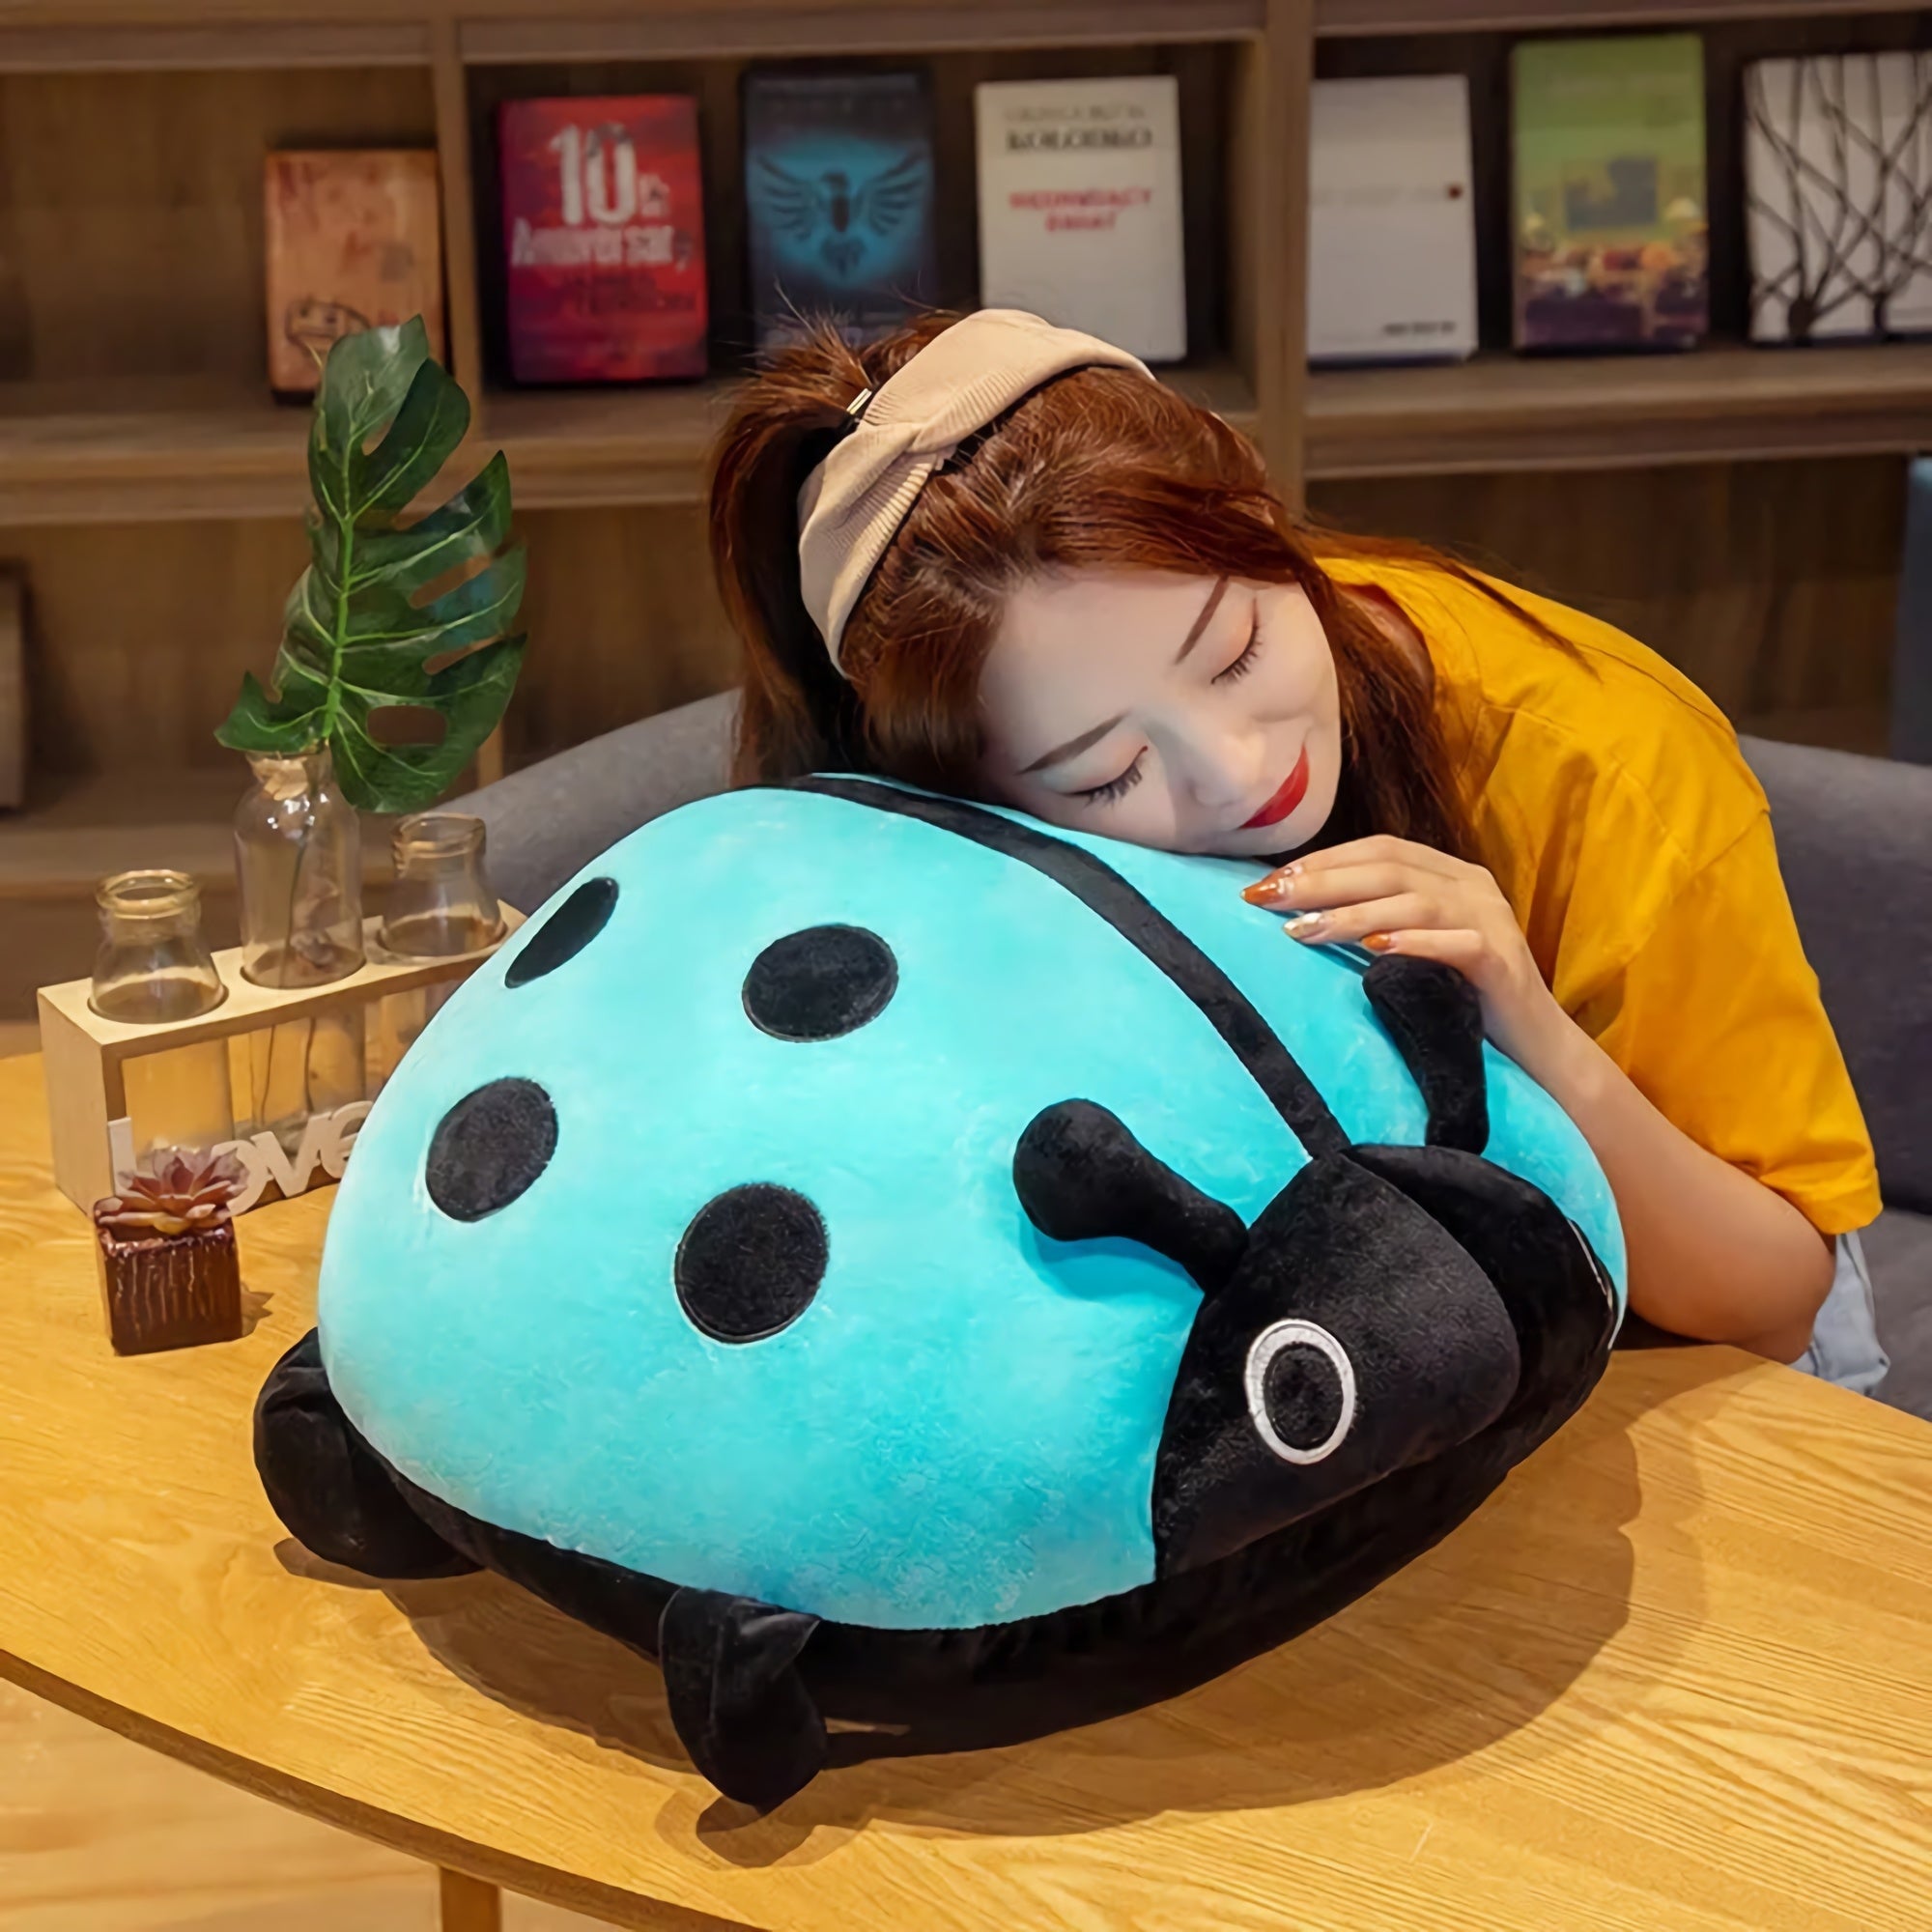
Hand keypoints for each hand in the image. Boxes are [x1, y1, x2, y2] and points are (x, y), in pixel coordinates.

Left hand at [1242, 836, 1564, 1069]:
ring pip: (1416, 901)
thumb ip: (1377, 920)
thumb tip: (1298, 912)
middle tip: (1268, 899)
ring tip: (1302, 930)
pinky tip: (1375, 950)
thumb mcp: (1416, 948)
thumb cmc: (1461, 998)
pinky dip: (1414, 943)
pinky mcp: (1503, 962)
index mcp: (1451, 874)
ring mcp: (1491, 921)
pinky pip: (1456, 944)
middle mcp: (1473, 887)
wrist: (1535, 1048)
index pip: (1380, 849)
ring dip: (1353, 913)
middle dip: (1323, 881)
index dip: (1323, 860)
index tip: (1270, 880)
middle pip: (1390, 868)